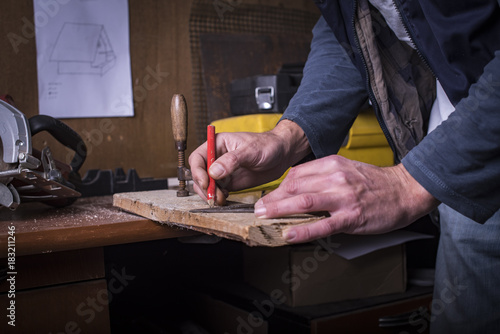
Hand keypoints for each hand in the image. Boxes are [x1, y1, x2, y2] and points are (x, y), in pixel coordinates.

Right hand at [188, 120, 310, 204]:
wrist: (282, 155)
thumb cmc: (268, 145)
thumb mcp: (250, 150)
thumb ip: (231, 160)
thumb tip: (214, 171)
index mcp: (217, 144)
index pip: (197, 157)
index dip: (198, 171)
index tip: (206, 182)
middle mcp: (217, 157)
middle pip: (199, 174)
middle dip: (203, 186)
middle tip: (213, 196)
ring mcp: (222, 171)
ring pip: (206, 185)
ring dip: (209, 194)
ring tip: (220, 199)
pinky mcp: (230, 182)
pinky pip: (217, 191)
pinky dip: (217, 197)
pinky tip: (225, 199)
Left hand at [253, 155, 439, 242]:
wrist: (404, 190)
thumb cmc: (375, 182)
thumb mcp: (346, 169)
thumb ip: (322, 175)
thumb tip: (297, 187)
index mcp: (332, 164)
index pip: (297, 174)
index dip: (279, 187)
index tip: (269, 197)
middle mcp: (335, 177)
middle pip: (296, 186)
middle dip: (274, 198)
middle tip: (258, 209)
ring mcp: (343, 197)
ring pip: (304, 202)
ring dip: (280, 210)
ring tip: (265, 218)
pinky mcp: (351, 216)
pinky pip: (323, 225)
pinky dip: (303, 230)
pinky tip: (289, 234)